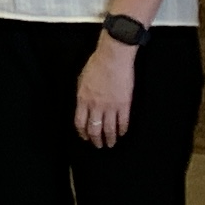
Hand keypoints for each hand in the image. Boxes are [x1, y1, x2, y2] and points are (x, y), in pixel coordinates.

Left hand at [73, 33, 138, 147]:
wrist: (113, 58)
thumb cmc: (97, 65)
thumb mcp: (81, 80)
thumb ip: (82, 95)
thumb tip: (82, 106)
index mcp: (83, 99)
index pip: (80, 122)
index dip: (82, 133)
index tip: (85, 137)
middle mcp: (95, 105)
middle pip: (94, 129)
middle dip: (96, 140)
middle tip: (98, 145)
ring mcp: (110, 106)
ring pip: (109, 129)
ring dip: (110, 139)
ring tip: (111, 144)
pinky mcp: (124, 105)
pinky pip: (123, 122)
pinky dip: (122, 130)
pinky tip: (122, 133)